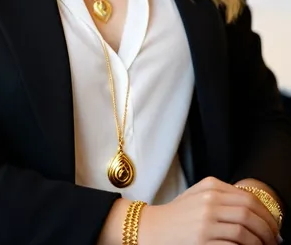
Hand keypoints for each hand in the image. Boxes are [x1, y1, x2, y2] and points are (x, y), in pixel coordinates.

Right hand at [138, 176, 279, 244]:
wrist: (153, 229)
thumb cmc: (177, 216)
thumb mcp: (198, 196)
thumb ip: (222, 196)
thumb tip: (253, 210)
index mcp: (210, 187)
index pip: (248, 198)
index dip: (266, 214)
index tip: (272, 227)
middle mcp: (209, 201)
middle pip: (249, 213)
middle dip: (267, 229)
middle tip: (273, 241)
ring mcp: (205, 221)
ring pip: (244, 231)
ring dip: (258, 242)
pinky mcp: (203, 241)